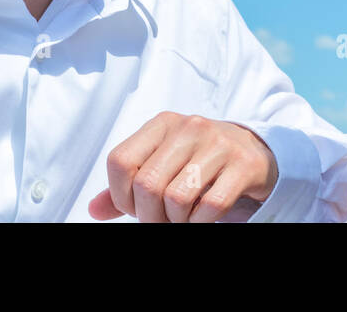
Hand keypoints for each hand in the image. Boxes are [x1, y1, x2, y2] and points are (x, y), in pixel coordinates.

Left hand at [88, 112, 278, 222]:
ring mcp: (219, 144)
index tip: (135, 206)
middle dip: (150, 216)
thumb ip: (128, 185)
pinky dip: (201, 222)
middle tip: (162, 219)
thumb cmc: (199, 160)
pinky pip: (210, 206)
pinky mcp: (243, 164)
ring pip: (177, 198)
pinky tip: (203, 216)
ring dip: (177, 220)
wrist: (253, 151)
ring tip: (183, 217)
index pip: (120, 161)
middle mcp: (189, 127)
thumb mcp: (163, 162)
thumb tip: (94, 209)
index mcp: (163, 124)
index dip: (121, 195)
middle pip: (147, 185)